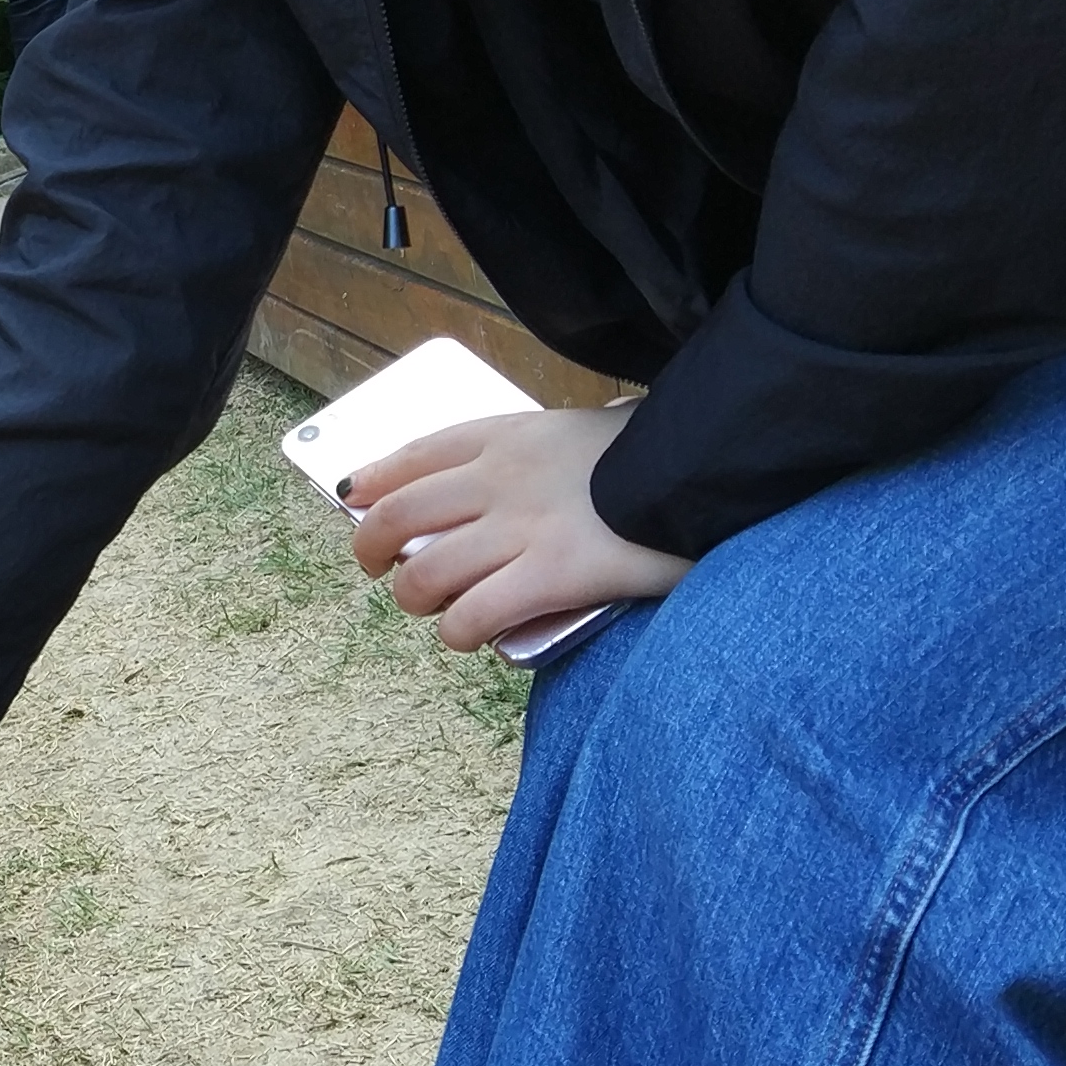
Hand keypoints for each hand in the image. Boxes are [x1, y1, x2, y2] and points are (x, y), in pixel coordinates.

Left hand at [345, 403, 689, 649]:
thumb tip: (504, 493)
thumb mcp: (583, 431)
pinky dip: (459, 631)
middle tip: (382, 570)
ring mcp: (521, 527)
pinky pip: (473, 614)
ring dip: (415, 599)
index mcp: (508, 435)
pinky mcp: (551, 575)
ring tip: (433, 611)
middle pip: (397, 515)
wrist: (709, 467)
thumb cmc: (656, 457)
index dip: (373, 481)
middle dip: (371, 548)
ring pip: (425, 574)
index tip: (357, 499)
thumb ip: (537, 457)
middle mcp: (500, 477)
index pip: (415, 452)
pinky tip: (470, 635)